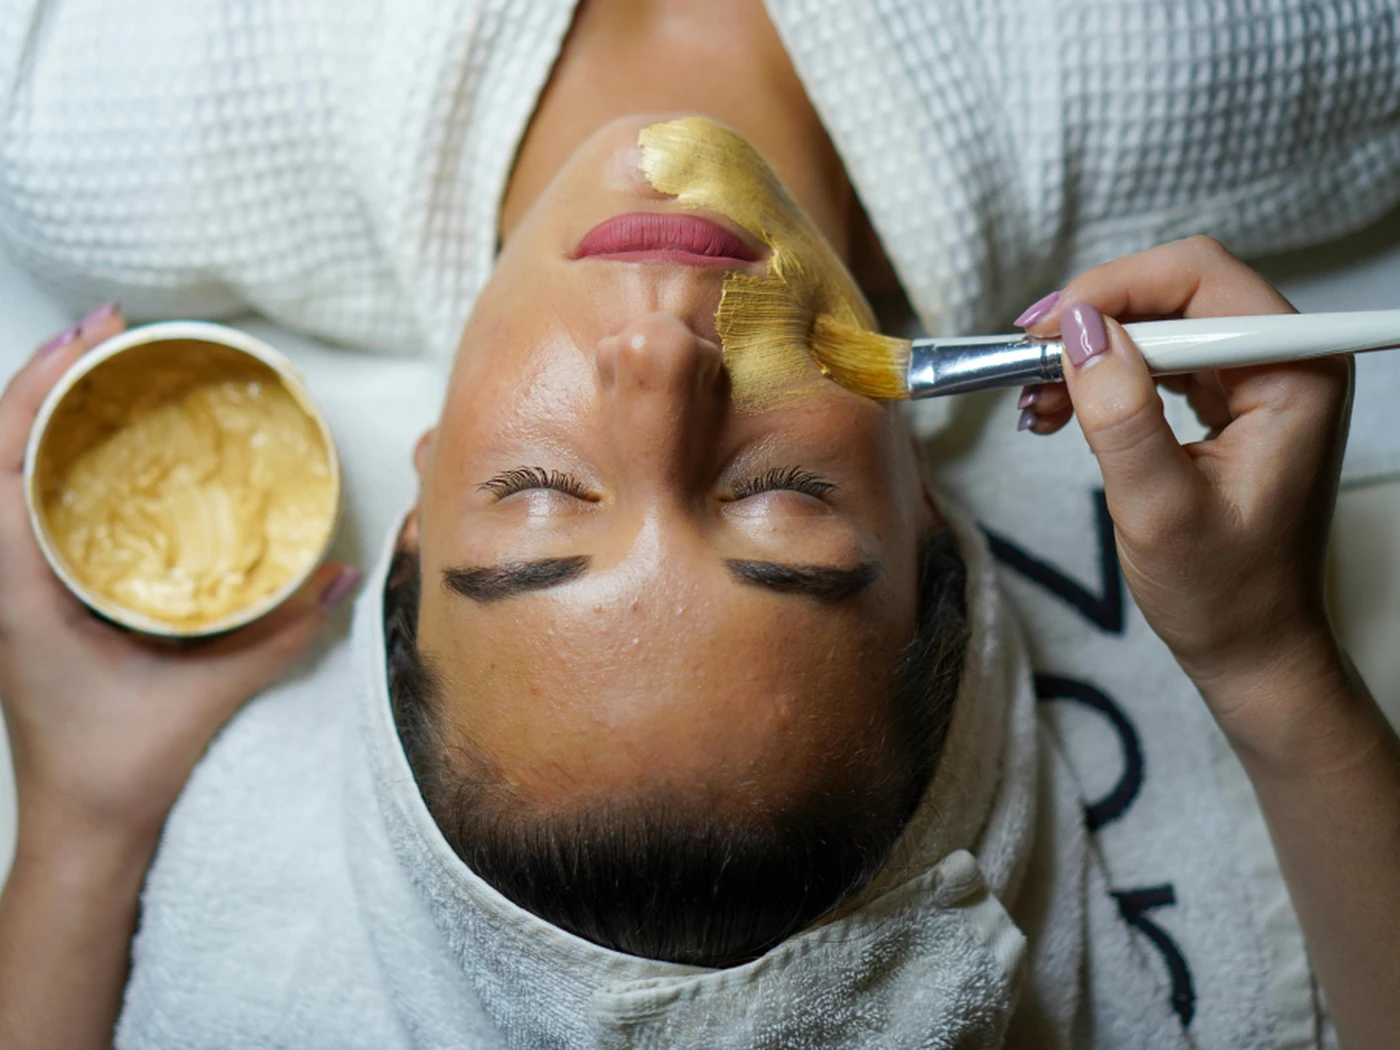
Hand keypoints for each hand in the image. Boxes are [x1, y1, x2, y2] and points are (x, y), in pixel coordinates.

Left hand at [0, 307, 361, 854]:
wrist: (80, 825)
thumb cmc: (118, 766)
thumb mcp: (206, 693)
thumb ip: (278, 632)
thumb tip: (338, 576)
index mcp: (18, 589)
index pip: (4, 465)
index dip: (39, 390)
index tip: (91, 339)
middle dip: (43, 378)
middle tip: (105, 329)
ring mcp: (7, 585)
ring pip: (3, 473)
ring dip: (41, 411)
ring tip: (95, 364)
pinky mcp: (28, 594)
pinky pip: (24, 503)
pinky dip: (49, 455)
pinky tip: (92, 442)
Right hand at [1014, 237, 1353, 761]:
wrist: (1251, 648)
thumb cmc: (1223, 594)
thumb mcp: (1159, 508)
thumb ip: (1121, 413)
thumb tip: (1076, 326)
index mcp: (1295, 375)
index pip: (1201, 279)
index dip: (1114, 290)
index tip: (1043, 332)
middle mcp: (1286, 361)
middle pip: (1176, 291)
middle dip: (1093, 319)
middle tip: (1024, 358)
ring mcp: (1257, 380)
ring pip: (1159, 322)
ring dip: (1089, 350)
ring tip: (1034, 399)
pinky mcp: (1230, 402)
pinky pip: (1158, 360)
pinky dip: (1103, 376)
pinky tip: (1059, 407)